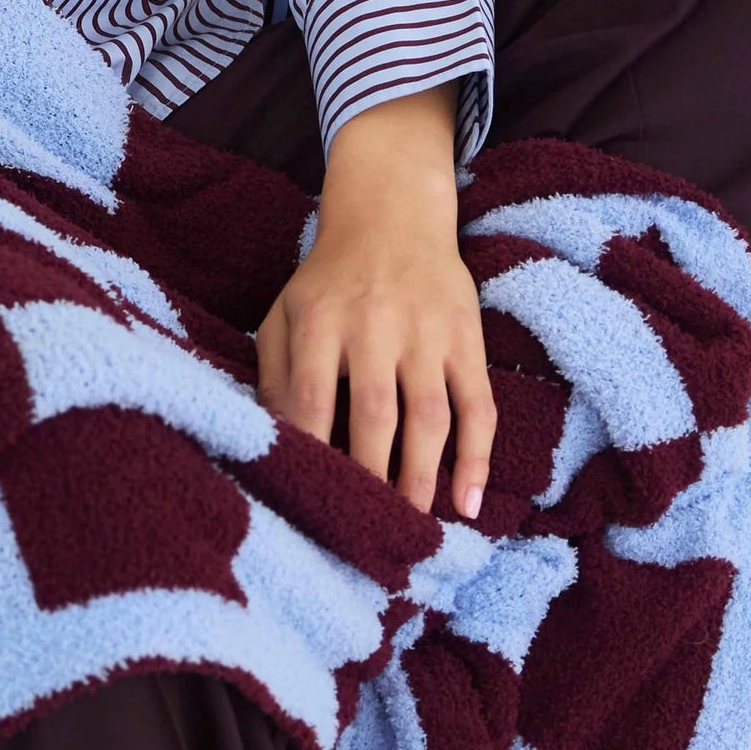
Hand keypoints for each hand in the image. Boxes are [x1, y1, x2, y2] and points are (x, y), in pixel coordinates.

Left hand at [256, 85, 495, 517]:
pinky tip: (467, 502)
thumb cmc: (327, 282)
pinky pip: (478, 406)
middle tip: (363, 533)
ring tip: (410, 528)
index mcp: (319, 321)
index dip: (311, 455)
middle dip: (369, 480)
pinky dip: (477, 458)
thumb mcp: (284, 313)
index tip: (307, 503)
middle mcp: (375, 325)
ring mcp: (427, 333)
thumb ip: (272, 374)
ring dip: (422, 480)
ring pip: (429, 419)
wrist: (392, 216)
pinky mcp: (466, 339)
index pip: (311, 401)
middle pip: (374, 417)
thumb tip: (274, 446)